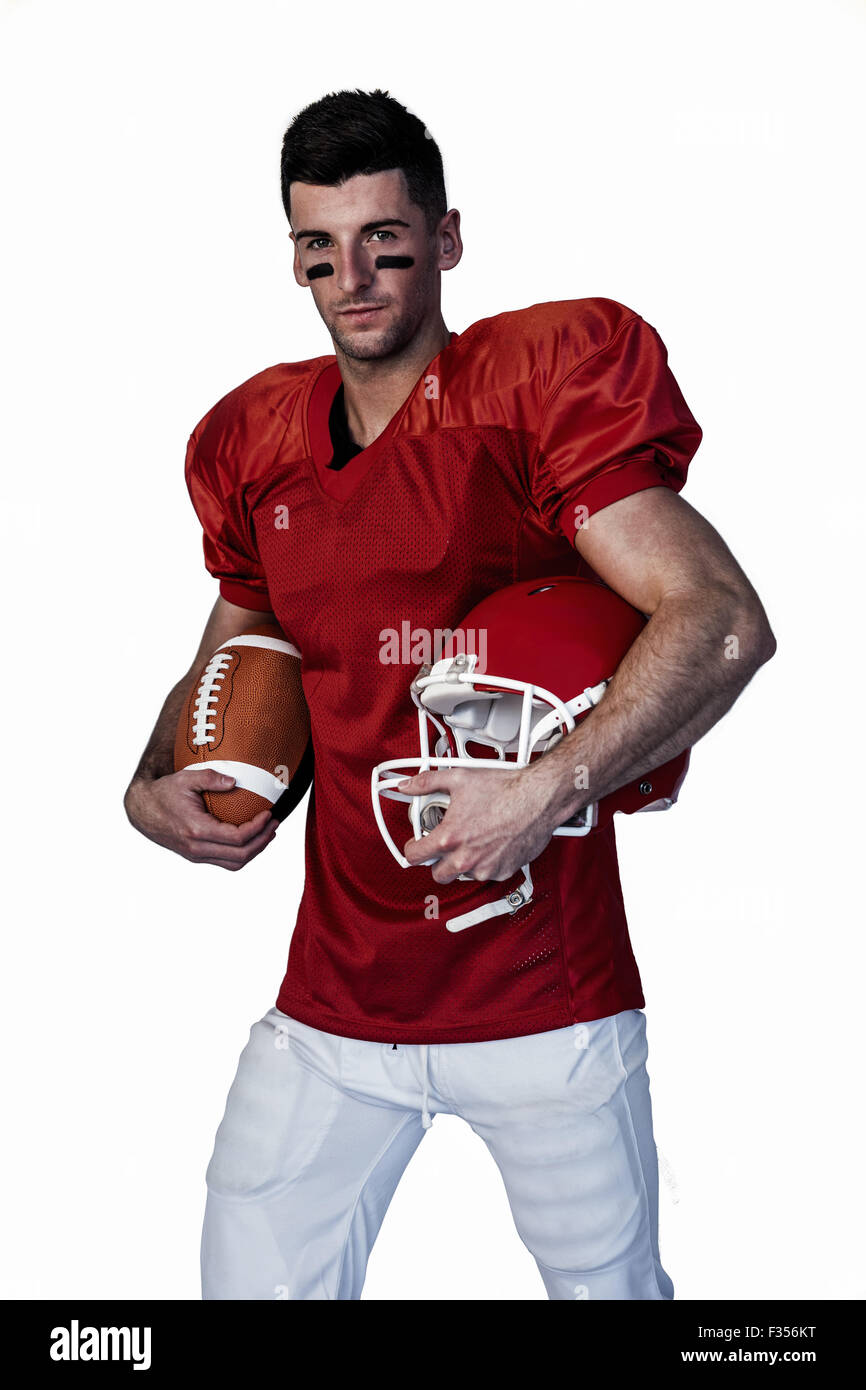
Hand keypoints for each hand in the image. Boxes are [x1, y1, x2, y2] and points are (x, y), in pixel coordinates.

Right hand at [124, 768, 278, 870]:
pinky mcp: (196, 857)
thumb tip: (235, 782)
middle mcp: (196, 848)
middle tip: (275, 823)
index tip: (269, 813)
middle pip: (240, 855)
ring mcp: (196, 855)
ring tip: (268, 833)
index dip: (258, 828)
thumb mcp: (185, 778)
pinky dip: (243, 854)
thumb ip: (211, 778)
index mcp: (196, 829)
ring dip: (255, 851)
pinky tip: (252, 839)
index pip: (237, 838)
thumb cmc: (164, 792)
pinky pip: (226, 862)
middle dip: (263, 840)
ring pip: (234, 864)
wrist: (142, 810)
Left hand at [399, 764, 558, 883]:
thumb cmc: (504, 789)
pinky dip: (486, 862)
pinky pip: (487, 873)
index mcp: (450, 837)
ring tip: (472, 839)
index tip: (416, 845)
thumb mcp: (459, 779)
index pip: (415, 856)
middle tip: (444, 845)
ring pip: (463, 874)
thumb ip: (427, 783)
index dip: (412, 848)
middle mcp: (466, 858)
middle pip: (437, 874)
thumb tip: (408, 785)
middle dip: (437, 861)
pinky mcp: (503, 871)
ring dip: (463, 861)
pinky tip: (490, 843)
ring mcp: (485, 867)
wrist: (537, 798)